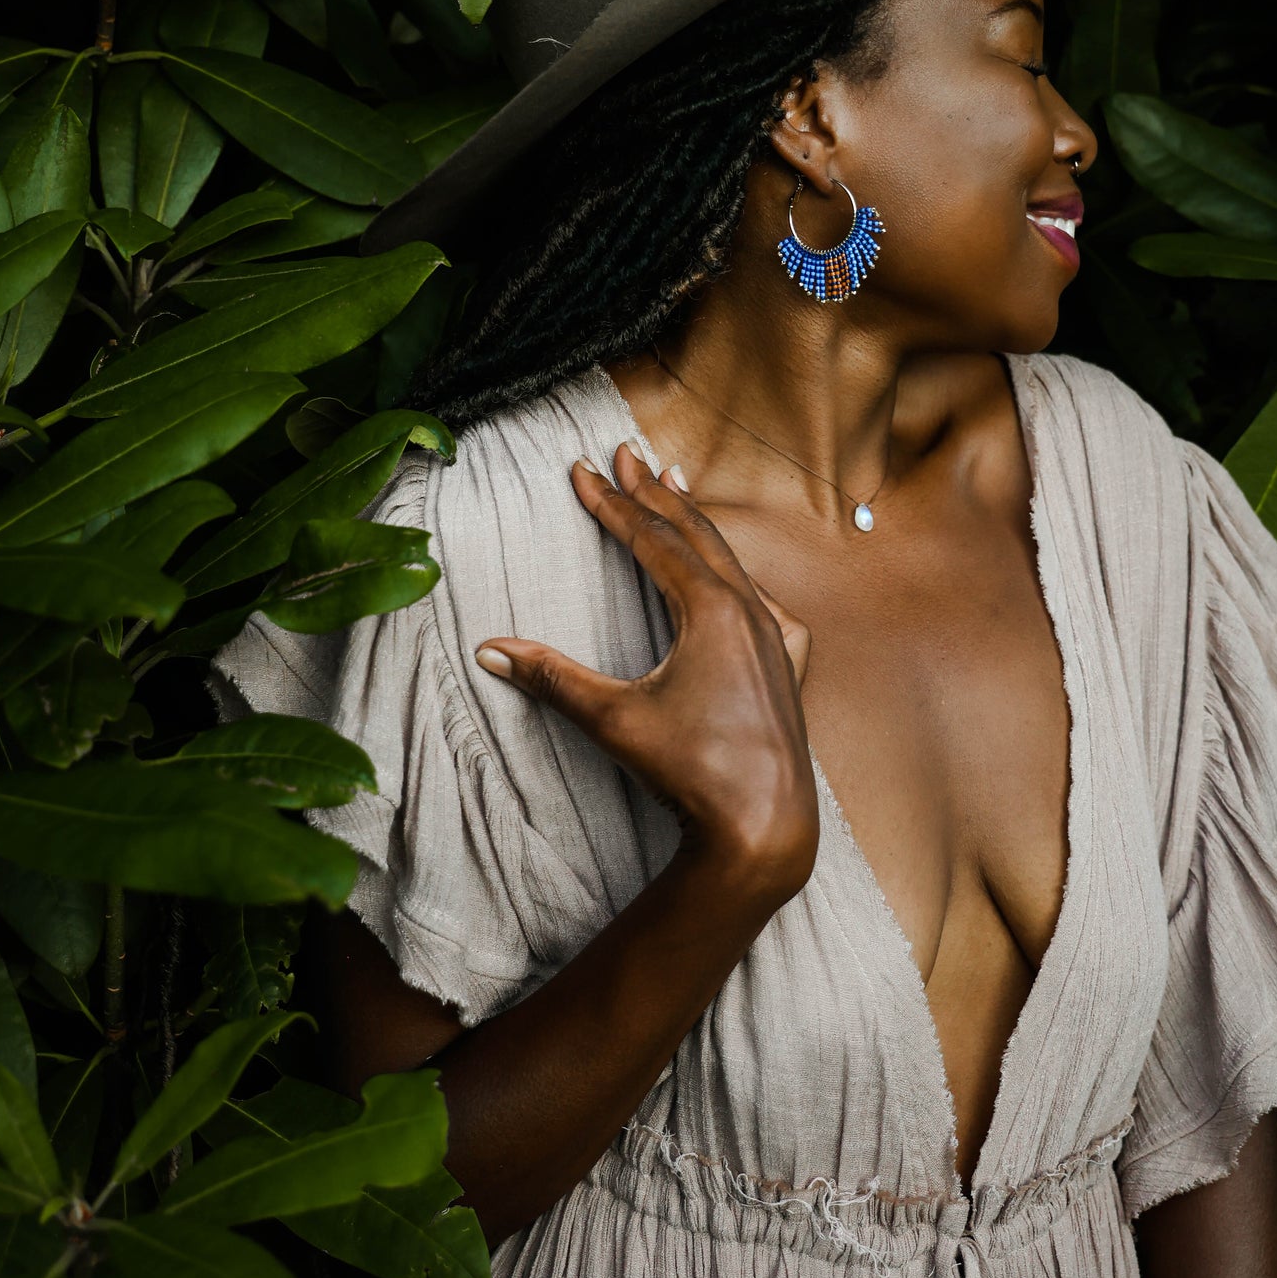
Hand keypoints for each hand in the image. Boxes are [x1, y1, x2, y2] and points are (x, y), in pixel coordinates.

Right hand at [475, 442, 817, 898]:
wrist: (766, 824)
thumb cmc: (693, 770)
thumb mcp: (614, 719)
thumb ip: (553, 678)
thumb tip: (488, 650)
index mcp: (713, 609)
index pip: (653, 540)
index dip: (612, 503)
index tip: (583, 469)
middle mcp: (752, 610)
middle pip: (695, 534)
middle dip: (655, 493)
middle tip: (628, 452)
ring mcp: (776, 635)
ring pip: (730, 560)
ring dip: (696, 522)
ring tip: (675, 485)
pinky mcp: (787, 664)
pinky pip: (759, 598)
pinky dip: (733, 571)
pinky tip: (734, 577)